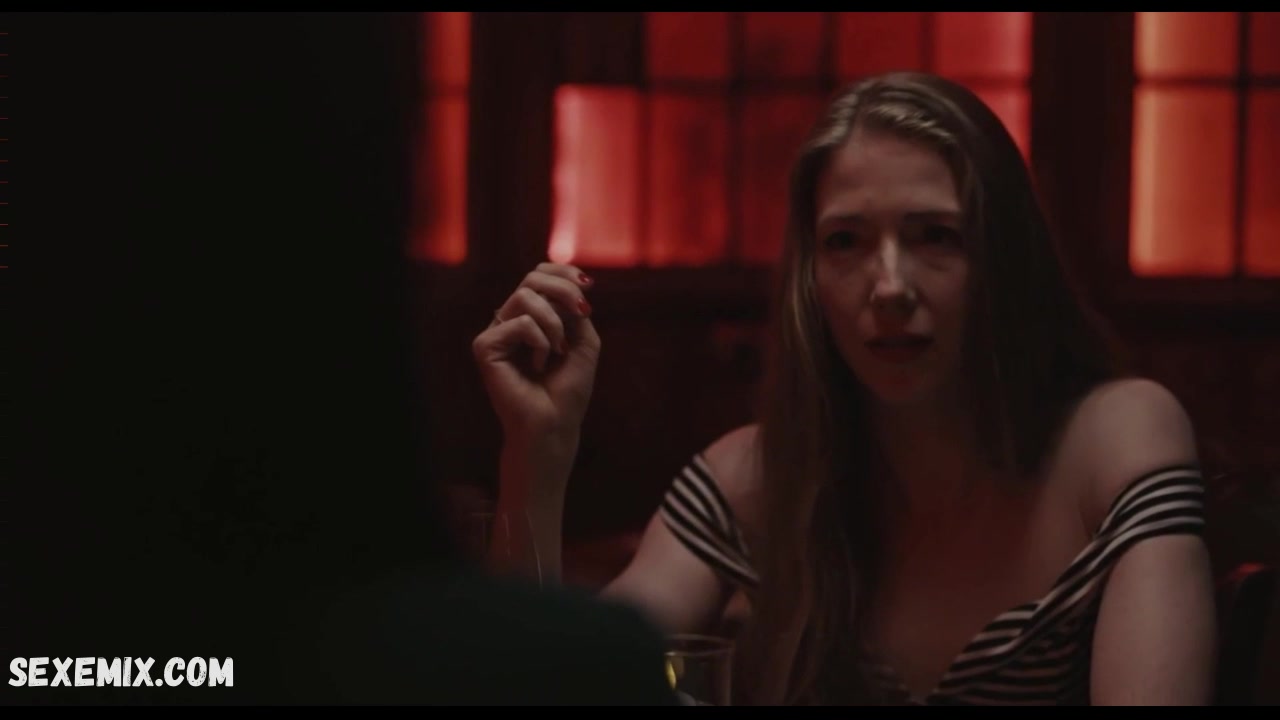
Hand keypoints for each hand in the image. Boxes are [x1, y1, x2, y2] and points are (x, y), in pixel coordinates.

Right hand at [472, 263, 600, 441]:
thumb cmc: (568, 390)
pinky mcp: (485, 347)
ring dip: (554, 321)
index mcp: (530, 317)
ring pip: (525, 296)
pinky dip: (540, 341)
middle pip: (531, 278)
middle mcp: (509, 321)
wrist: (555, 425)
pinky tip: (538, 365)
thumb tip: (568, 282)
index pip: (538, 275)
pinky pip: (520, 322)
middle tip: (583, 312)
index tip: (589, 286)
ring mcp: (495, 333)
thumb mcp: (583, 340)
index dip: (562, 272)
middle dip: (564, 289)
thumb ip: (574, 309)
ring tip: (558, 350)